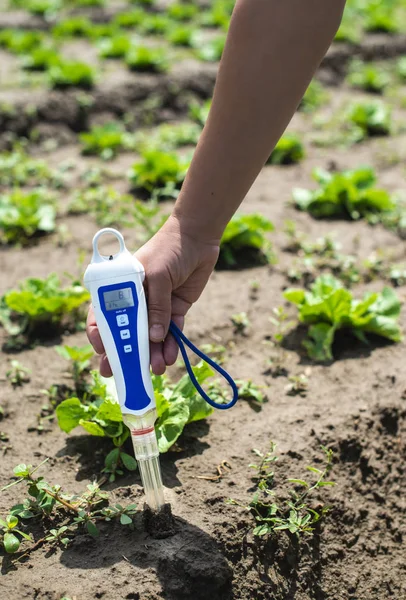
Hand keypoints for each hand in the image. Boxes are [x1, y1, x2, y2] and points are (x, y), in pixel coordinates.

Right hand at [86, 214, 219, 375]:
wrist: (197, 238)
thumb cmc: (168, 249)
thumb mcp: (156, 275)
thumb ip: (156, 306)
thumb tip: (153, 337)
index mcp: (120, 289)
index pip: (103, 315)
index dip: (101, 335)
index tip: (103, 351)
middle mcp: (135, 301)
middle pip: (125, 332)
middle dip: (125, 354)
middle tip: (123, 374)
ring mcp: (155, 307)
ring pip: (149, 337)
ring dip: (151, 354)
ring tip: (156, 369)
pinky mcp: (175, 310)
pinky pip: (170, 333)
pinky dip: (170, 346)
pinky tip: (169, 358)